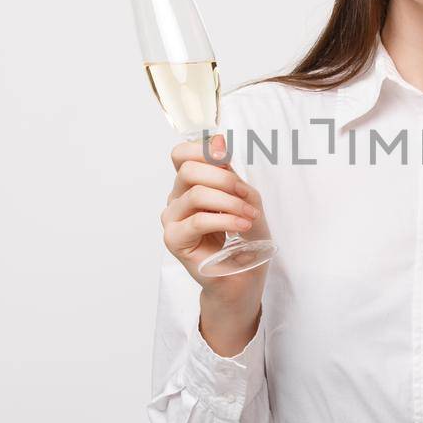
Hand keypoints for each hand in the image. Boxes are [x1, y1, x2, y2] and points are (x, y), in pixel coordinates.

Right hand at [162, 131, 270, 338]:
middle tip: (244, 194)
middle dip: (223, 177)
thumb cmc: (244, 240)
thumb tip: (219, 145)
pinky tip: (243, 225)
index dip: (203, 150)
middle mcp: (177, 198)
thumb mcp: (246, 200)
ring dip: (230, 202)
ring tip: (250, 215)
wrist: (241, 277)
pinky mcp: (174, 240)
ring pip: (196, 194)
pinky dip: (226, 220)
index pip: (182, 154)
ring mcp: (172, 219)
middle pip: (188, 169)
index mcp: (190, 184)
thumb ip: (232, 175)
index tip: (227, 158)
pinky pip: (199, 220)